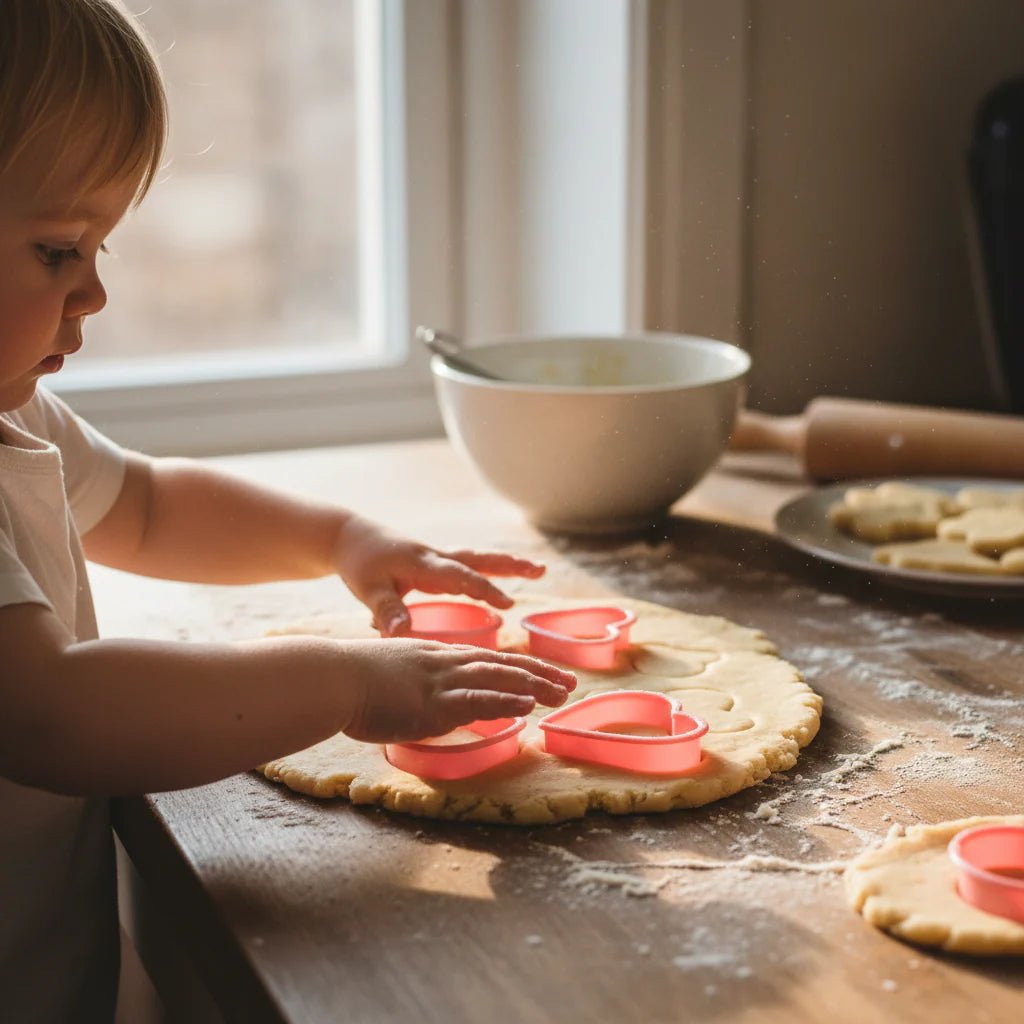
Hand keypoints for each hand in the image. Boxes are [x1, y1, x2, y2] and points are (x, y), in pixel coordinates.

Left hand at [333, 514, 544, 635]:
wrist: (349, 538)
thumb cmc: (358, 564)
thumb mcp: (367, 588)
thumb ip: (386, 610)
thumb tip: (401, 634)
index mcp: (423, 564)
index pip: (460, 577)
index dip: (485, 590)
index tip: (508, 603)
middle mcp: (436, 558)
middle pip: (479, 560)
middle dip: (510, 566)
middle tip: (541, 571)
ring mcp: (438, 558)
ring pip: (479, 559)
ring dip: (507, 564)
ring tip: (538, 570)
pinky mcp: (436, 562)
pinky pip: (469, 565)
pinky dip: (490, 570)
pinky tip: (503, 578)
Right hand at [340, 639, 575, 742]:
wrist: (332, 677)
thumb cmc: (349, 680)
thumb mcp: (389, 676)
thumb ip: (410, 688)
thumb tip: (419, 706)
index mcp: (435, 656)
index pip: (486, 659)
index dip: (518, 666)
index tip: (543, 674)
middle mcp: (444, 663)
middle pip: (502, 665)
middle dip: (539, 674)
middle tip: (569, 684)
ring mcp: (441, 681)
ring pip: (498, 679)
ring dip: (534, 686)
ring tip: (563, 695)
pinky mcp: (433, 702)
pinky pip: (477, 700)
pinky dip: (505, 700)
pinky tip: (529, 704)